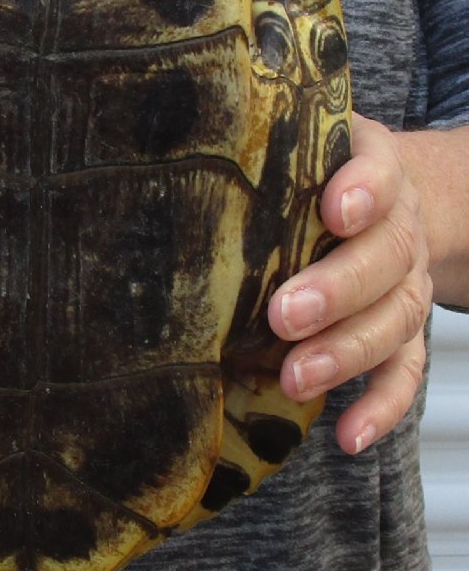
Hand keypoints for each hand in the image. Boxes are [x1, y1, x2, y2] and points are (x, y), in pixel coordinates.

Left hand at [268, 113, 430, 454]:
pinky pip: (406, 371)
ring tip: (297, 377)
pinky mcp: (406, 330)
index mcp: (374, 170)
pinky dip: (382, 405)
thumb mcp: (301, 140)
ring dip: (347, 352)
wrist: (391, 196)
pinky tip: (348, 434)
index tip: (333, 208)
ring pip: (396, 320)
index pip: (379, 171)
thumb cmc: (321, 172)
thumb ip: (257, 137)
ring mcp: (407, 284)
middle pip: (386, 258)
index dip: (363, 190)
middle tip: (284, 314)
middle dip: (336, 290)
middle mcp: (398, 229)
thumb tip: (162, 135)